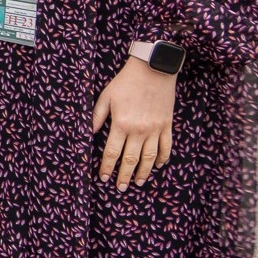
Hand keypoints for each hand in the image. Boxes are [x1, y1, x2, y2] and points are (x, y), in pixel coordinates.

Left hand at [93, 55, 177, 189]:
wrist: (153, 69)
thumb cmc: (126, 82)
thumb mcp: (106, 97)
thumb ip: (97, 116)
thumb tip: (90, 133)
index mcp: (121, 124)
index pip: (112, 152)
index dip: (107, 167)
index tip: (103, 177)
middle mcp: (139, 130)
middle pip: (131, 160)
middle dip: (125, 176)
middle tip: (120, 188)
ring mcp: (155, 129)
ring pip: (149, 158)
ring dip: (144, 172)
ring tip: (139, 182)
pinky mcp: (167, 125)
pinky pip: (166, 147)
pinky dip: (162, 158)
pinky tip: (157, 165)